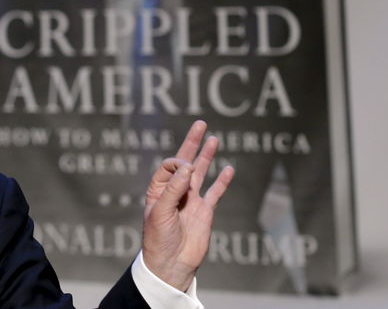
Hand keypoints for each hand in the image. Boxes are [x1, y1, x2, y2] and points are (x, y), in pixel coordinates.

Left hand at [141, 120, 233, 291]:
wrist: (171, 264)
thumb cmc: (158, 238)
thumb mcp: (160, 212)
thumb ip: (174, 188)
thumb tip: (187, 165)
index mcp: (159, 189)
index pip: (171, 165)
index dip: (179, 162)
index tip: (185, 169)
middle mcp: (176, 191)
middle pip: (185, 161)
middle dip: (192, 143)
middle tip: (200, 124)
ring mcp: (191, 200)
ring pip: (201, 173)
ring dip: (206, 156)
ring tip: (213, 139)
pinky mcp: (205, 212)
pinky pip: (215, 192)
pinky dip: (222, 181)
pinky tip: (228, 169)